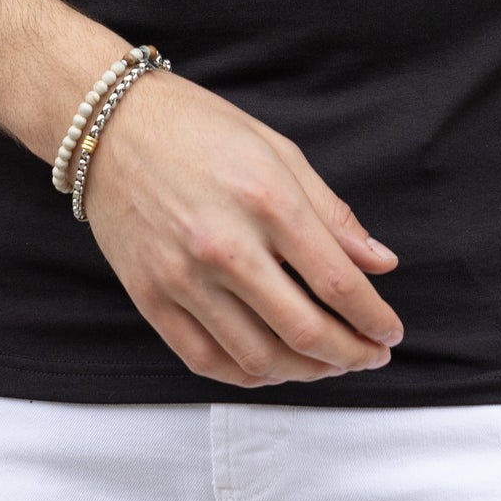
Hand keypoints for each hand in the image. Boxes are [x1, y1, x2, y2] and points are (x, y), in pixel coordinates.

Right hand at [78, 68, 404, 386]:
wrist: (110, 125)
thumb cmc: (200, 129)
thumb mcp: (278, 151)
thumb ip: (331, 212)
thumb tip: (380, 263)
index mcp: (266, 199)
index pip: (337, 281)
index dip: (373, 318)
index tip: (390, 333)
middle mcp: (225, 244)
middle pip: (304, 330)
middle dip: (351, 355)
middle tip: (370, 358)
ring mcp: (183, 277)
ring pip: (259, 357)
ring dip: (306, 372)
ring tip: (328, 365)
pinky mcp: (150, 298)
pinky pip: (206, 360)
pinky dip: (249, 375)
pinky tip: (274, 367)